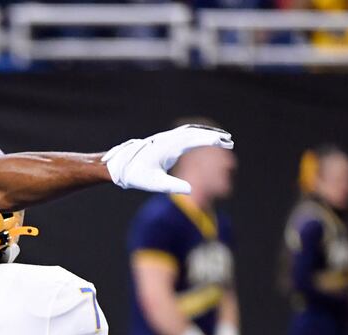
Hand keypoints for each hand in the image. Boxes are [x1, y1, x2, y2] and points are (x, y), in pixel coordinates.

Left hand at [103, 125, 234, 195]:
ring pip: (189, 131)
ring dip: (205, 133)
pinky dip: (196, 133)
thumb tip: (190, 191)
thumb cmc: (135, 175)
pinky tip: (202, 137)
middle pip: (195, 133)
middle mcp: (168, 140)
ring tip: (220, 138)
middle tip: (229, 140)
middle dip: (213, 136)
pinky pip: (183, 133)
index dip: (211, 141)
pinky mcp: (163, 140)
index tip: (226, 143)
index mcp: (168, 148)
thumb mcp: (154, 183)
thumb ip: (172, 186)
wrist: (118, 165)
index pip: (194, 141)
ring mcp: (165, 138)